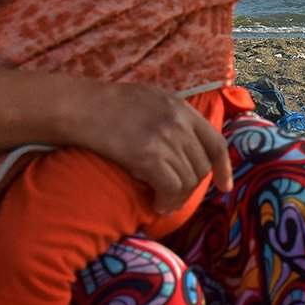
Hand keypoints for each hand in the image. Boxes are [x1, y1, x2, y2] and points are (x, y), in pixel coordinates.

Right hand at [71, 82, 232, 211]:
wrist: (79, 107)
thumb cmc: (105, 105)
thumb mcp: (149, 99)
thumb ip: (171, 117)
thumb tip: (183, 147)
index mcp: (181, 108)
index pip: (215, 142)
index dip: (224, 168)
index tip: (225, 186)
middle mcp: (179, 122)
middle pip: (201, 166)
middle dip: (192, 187)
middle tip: (174, 198)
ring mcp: (166, 138)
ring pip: (187, 181)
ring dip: (177, 199)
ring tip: (163, 204)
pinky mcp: (149, 155)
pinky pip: (171, 187)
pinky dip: (167, 201)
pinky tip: (156, 205)